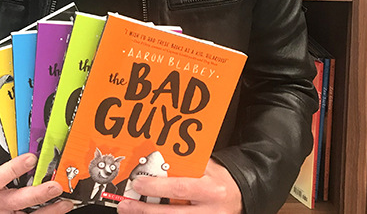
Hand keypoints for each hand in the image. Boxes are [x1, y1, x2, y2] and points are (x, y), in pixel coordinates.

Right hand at [0, 148, 74, 213]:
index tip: (32, 158)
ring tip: (64, 203)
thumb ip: (7, 151)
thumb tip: (26, 140)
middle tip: (55, 187)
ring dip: (47, 211)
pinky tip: (57, 209)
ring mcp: (2, 213)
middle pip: (16, 200)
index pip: (0, 177)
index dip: (16, 168)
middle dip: (38, 195)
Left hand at [116, 159, 242, 213]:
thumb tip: (155, 158)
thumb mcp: (205, 167)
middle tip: (125, 204)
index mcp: (210, 189)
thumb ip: (183, 165)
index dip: (157, 187)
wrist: (240, 194)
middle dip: (145, 210)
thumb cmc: (219, 178)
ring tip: (130, 211)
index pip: (180, 189)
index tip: (138, 183)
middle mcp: (209, 211)